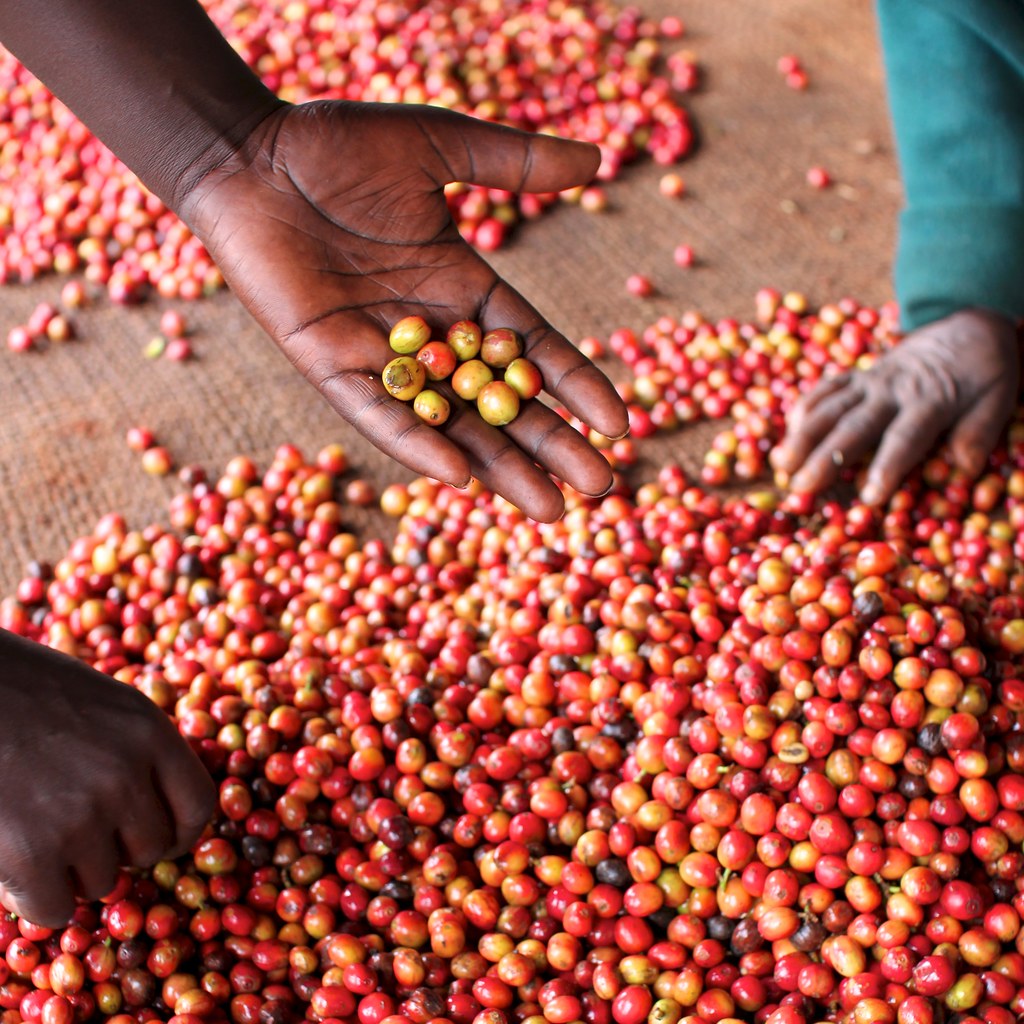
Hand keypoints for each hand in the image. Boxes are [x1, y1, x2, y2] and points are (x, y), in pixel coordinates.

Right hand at [0, 631, 214, 925]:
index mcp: (149, 731)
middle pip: (151, 850)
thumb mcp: (99, 704)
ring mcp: (81, 815)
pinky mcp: (31, 854)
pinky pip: (55, 909)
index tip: (155, 839)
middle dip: (117, 849)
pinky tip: (12, 865)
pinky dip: (34, 899)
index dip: (178, 831)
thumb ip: (135, 750)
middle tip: (73, 827)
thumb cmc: (17, 690)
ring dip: (70, 870)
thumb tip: (156, 810)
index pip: (199, 806)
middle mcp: (126, 774)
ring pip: (101, 882)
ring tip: (33, 827)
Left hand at [178, 101, 628, 521]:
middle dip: (549, 446)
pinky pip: (377, 413)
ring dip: (497, 467)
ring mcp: (381, 356)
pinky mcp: (328, 365)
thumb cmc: (338, 147)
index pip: (531, 350)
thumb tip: (598, 161)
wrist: (249, 155)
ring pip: (448, 423)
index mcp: (462, 289)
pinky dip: (414, 443)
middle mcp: (430, 334)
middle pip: (500, 403)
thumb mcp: (437, 148)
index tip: (617, 423)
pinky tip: (459, 477)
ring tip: (548, 509)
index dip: (573, 386)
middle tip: (598, 489)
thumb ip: (512, 163)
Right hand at [772, 309, 1018, 503]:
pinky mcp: (858, 375)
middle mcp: (893, 390)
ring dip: (802, 436)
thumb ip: (979, 431)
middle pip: (853, 427)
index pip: (904, 438)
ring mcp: (871, 381)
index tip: (868, 497)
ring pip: (830, 408)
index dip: (885, 468)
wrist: (967, 325)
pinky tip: (787, 430)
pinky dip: (805, 406)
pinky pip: (826, 388)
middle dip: (824, 458)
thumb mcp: (999, 397)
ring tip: (780, 465)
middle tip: (800, 487)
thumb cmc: (984, 371)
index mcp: (930, 400)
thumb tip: (962, 469)